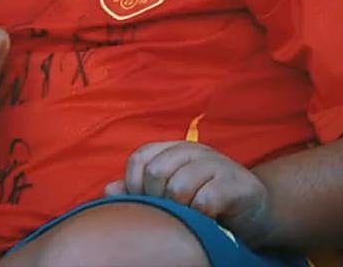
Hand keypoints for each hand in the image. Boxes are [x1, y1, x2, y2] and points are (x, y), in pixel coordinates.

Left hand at [107, 141, 274, 244]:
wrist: (258, 212)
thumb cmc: (208, 201)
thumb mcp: (172, 192)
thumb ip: (141, 188)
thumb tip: (109, 189)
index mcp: (174, 148)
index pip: (140, 158)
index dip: (135, 184)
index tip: (145, 203)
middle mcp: (194, 150)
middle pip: (156, 172)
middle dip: (157, 199)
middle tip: (171, 212)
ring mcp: (217, 164)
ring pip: (178, 187)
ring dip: (180, 209)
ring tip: (190, 215)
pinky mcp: (236, 184)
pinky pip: (204, 201)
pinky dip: (201, 215)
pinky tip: (208, 218)